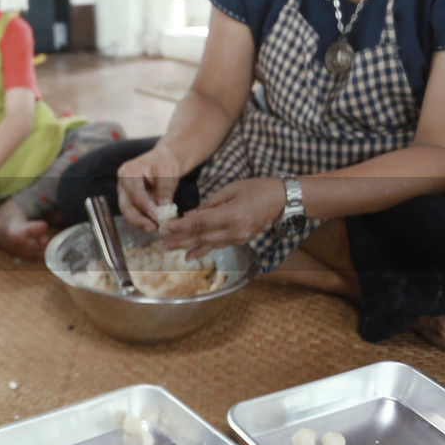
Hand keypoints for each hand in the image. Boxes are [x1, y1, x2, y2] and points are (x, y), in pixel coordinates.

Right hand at [116, 146, 182, 230]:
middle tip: (154, 228)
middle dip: (139, 219)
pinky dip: (143, 219)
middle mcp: (122, 183)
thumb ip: (165, 189)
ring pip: (128, 211)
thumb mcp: (168, 173)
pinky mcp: (129, 199)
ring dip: (140, 222)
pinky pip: (133, 212)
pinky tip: (154, 224)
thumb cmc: (165, 163)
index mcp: (128, 172)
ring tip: (155, 228)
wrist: (163, 160)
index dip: (146, 207)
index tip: (158, 217)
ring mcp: (124, 192)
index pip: (135, 193)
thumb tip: (164, 207)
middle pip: (126, 205)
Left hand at [159, 177, 283, 258]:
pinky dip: (201, 250)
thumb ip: (209, 204)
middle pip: (200, 237)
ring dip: (186, 247)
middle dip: (178, 240)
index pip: (199, 223)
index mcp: (232, 215)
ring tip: (168, 249)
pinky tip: (189, 256)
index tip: (163, 229)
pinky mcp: (240, 240)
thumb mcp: (231, 190)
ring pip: (207, 244)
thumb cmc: (258, 189)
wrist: (284, 200)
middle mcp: (234, 231)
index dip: (179, 227)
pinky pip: (216, 246)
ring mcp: (238, 238)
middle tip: (159, 244)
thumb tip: (189, 215)